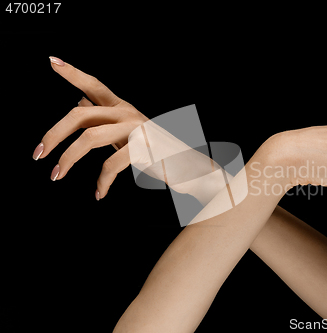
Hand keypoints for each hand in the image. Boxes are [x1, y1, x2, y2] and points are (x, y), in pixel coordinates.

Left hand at [33, 57, 148, 198]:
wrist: (190, 169)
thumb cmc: (158, 153)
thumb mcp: (129, 133)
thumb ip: (105, 120)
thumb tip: (78, 104)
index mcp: (123, 108)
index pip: (94, 85)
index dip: (73, 74)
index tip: (52, 61)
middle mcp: (128, 113)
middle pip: (81, 114)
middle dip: (54, 133)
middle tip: (38, 153)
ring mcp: (137, 129)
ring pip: (90, 137)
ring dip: (68, 158)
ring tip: (56, 175)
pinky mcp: (143, 148)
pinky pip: (111, 164)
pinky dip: (102, 182)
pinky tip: (99, 193)